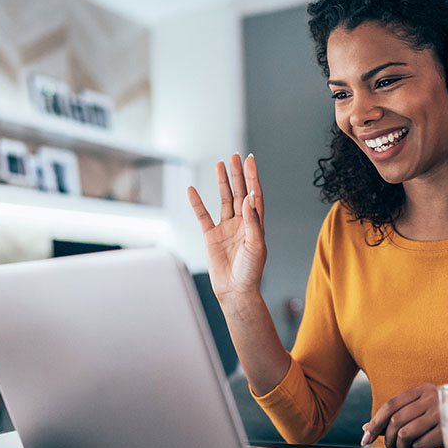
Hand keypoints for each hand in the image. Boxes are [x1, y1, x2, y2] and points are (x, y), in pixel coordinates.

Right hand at [187, 153, 265, 305]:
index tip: (250, 160)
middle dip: (238, 175)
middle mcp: (241, 223)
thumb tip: (249, 197)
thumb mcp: (255, 245)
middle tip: (235, 156)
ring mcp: (226, 229)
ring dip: (222, 183)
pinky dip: (197, 203)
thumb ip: (252, 220)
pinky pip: (203, 216)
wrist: (235, 291)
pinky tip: (192, 189)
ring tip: (220, 164)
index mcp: (255, 224)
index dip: (253, 177)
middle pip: (239, 193)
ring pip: (223, 200)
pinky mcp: (211, 237)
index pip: (255, 195)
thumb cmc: (250, 271)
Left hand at [361, 383, 441, 447]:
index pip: (391, 405)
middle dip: (388, 440)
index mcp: (423, 390)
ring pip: (405, 434)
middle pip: (396, 420)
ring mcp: (441, 414)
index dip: (375, 423)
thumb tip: (367, 428)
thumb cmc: (446, 414)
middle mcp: (431, 398)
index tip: (366, 438)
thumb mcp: (424, 407)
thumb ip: (398, 414)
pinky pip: (420, 445)